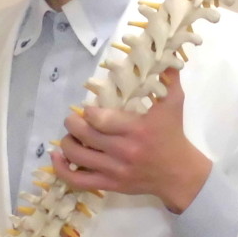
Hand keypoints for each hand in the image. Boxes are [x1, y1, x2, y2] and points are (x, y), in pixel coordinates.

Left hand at [50, 68, 211, 213]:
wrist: (180, 174)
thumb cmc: (174, 135)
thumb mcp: (174, 102)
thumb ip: (168, 77)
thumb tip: (164, 52)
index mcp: (136, 129)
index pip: (100, 120)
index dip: (88, 112)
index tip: (88, 107)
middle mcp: (123, 151)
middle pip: (85, 136)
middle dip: (72, 123)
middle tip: (73, 117)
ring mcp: (114, 170)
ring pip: (78, 156)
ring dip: (67, 142)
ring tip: (71, 134)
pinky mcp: (110, 185)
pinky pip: (78, 181)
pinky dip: (62, 169)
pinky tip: (58, 157)